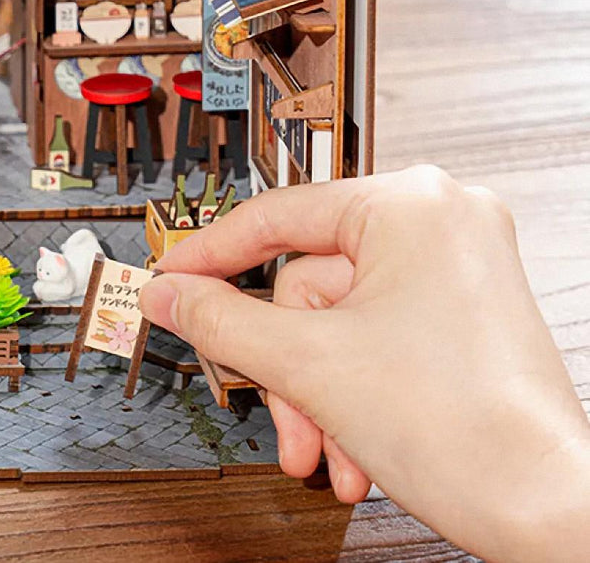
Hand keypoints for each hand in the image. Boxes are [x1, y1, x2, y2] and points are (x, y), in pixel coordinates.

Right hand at [139, 165, 589, 562]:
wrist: (556, 517)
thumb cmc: (469, 433)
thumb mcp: (307, 364)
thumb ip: (220, 319)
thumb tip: (170, 294)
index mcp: (409, 204)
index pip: (277, 217)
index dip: (211, 256)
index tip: (173, 280)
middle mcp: (440, 219)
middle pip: (308, 284)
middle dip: (289, 368)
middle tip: (278, 415)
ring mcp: (459, 263)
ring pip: (339, 321)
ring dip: (318, 393)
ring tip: (324, 451)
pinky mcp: (466, 307)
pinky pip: (376, 334)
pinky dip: (354, 390)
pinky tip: (353, 446)